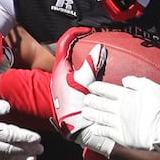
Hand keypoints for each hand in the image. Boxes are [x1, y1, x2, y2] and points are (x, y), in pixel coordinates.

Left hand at [50, 34, 113, 155]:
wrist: (75, 128)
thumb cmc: (75, 105)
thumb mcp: (84, 81)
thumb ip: (92, 63)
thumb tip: (99, 47)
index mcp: (59, 69)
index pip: (62, 44)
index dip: (74, 34)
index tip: (86, 31)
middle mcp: (59, 76)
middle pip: (68, 54)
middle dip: (80, 46)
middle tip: (93, 41)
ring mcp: (64, 85)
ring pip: (74, 66)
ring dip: (84, 60)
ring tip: (98, 56)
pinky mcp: (71, 93)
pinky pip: (79, 77)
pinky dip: (88, 72)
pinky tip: (98, 75)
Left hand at [81, 76, 159, 151]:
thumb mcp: (152, 87)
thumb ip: (137, 82)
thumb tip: (124, 81)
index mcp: (126, 95)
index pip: (107, 89)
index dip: (97, 87)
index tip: (91, 87)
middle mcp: (119, 108)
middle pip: (100, 103)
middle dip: (91, 100)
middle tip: (85, 99)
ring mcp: (118, 123)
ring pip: (100, 117)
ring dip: (91, 114)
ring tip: (85, 112)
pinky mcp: (121, 136)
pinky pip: (105, 132)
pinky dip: (98, 129)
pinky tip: (93, 128)